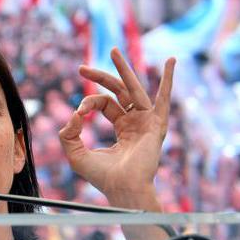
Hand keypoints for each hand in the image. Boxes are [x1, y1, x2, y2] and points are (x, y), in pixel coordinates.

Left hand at [59, 48, 173, 206]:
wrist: (122, 188)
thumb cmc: (102, 177)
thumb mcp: (76, 154)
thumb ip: (68, 134)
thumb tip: (72, 115)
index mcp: (122, 129)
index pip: (104, 104)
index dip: (88, 103)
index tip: (78, 112)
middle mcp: (136, 123)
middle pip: (119, 91)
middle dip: (101, 77)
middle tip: (82, 68)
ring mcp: (147, 122)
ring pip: (134, 89)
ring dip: (124, 69)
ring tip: (113, 51)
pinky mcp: (155, 124)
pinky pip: (164, 99)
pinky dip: (168, 80)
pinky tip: (171, 61)